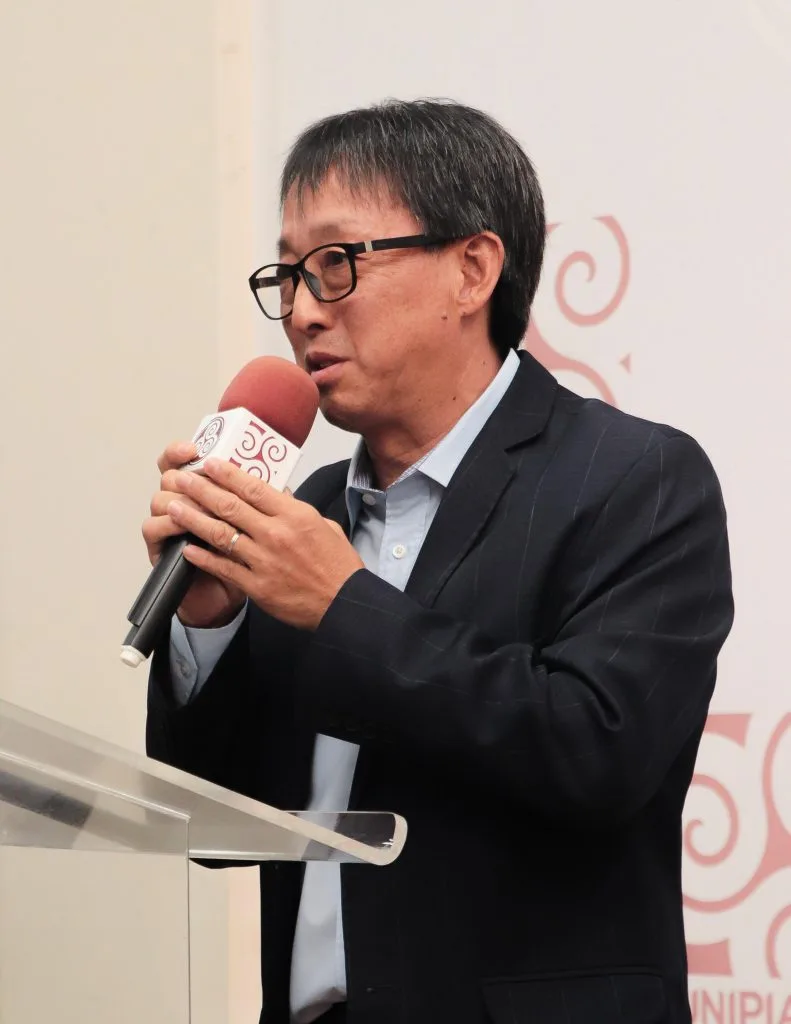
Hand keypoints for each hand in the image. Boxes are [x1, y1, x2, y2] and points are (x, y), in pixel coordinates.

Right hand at [142, 442, 245, 627]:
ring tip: (196, 503)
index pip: (184, 459)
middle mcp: (182, 501)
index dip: (184, 451)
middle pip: (171, 475)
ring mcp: (167, 523)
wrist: (223, 597)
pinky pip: (153, 529)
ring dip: (180, 500)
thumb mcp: (257, 527)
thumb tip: (278, 481)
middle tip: (196, 477)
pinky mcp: (159, 547)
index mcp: (204, 490)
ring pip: (160, 499)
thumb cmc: (242, 559)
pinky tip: (182, 526)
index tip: (193, 448)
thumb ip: (261, 503)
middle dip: (186, 475)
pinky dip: (167, 525)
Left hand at [164, 458, 364, 630]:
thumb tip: (277, 495)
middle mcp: (276, 534)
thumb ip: (296, 510)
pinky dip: (203, 557)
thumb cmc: (337, 565)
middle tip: (181, 478)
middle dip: (201, 490)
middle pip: (230, 507)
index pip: (254, 488)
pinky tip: (186, 548)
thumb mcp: (323, 526)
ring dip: (193, 519)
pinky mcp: (257, 586)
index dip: (228, 474)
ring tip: (173, 507)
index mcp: (295, 516)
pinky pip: (223, 567)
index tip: (209, 463)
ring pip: (220, 534)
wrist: (344, 603)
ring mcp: (264, 561)